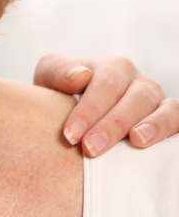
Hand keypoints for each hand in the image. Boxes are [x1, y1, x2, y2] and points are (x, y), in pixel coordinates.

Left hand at [34, 52, 178, 156]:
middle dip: (112, 124)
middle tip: (90, 148)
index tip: (70, 135)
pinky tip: (155, 143)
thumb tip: (81, 75)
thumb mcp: (49, 78)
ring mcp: (157, 101)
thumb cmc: (60, 95)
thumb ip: (58, 71)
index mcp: (112, 68)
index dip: (88, 110)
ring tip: (135, 141)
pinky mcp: (170, 119)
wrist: (71, 113)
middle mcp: (138, 82)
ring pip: (163, 108)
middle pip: (134, 99)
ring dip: (151, 126)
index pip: (103, 85)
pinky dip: (170, 129)